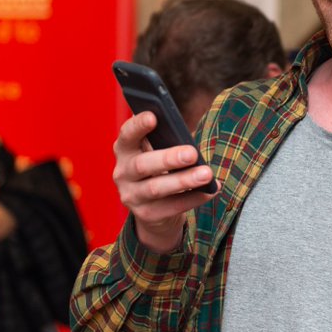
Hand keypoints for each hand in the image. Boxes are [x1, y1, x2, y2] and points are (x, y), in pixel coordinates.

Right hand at [113, 111, 216, 251]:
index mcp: (124, 150)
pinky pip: (171, 207)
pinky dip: (193, 198)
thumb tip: (184, 134)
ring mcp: (131, 196)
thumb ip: (164, 140)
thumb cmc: (159, 167)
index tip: (154, 116)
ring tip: (206, 174)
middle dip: (168, 158)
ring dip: (184, 180)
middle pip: (142, 165)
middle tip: (192, 153)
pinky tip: (210, 190)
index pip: (126, 135)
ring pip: (157, 189)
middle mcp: (122, 173)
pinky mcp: (146, 215)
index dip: (138, 126)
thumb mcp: (156, 151)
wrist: (152, 206)